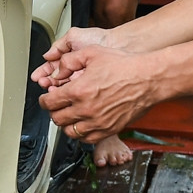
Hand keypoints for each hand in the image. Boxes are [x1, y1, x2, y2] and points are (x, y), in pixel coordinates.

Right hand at [33, 26, 118, 86]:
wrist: (120, 45)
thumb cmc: (101, 38)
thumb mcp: (74, 36)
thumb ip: (58, 45)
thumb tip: (46, 56)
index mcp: (69, 59)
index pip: (51, 69)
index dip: (43, 74)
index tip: (37, 77)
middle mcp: (75, 71)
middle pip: (55, 81)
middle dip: (47, 83)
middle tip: (44, 84)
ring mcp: (83, 80)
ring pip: (64, 90)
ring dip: (56, 90)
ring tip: (52, 88)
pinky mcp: (91, 88)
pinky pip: (76, 94)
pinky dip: (69, 95)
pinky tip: (65, 94)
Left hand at [37, 46, 160, 142]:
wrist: (148, 79)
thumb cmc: (125, 65)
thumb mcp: (92, 53)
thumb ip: (69, 61)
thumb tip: (57, 71)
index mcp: (78, 91)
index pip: (49, 103)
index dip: (43, 100)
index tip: (46, 99)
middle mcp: (86, 110)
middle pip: (57, 119)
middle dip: (53, 112)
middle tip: (56, 107)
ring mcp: (98, 122)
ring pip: (70, 132)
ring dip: (66, 124)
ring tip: (69, 116)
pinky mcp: (109, 130)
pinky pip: (87, 139)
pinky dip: (81, 134)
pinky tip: (82, 125)